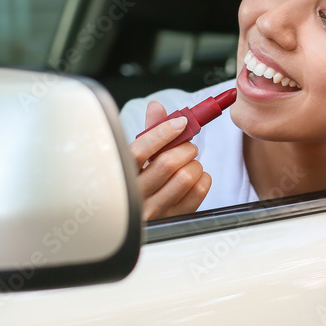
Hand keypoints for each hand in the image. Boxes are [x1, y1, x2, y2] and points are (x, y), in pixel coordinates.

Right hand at [128, 101, 211, 219]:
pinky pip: (199, 191)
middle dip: (185, 148)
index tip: (180, 123)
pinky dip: (203, 178)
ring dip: (195, 164)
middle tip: (187, 147)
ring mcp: (156, 211)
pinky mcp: (175, 219)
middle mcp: (136, 196)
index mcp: (122, 175)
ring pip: (186, 177)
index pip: (140, 151)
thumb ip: (149, 131)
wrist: (142, 217)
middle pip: (168, 163)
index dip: (162, 133)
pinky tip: (195, 178)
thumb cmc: (141, 181)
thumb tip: (156, 106)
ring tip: (189, 164)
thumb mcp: (139, 158)